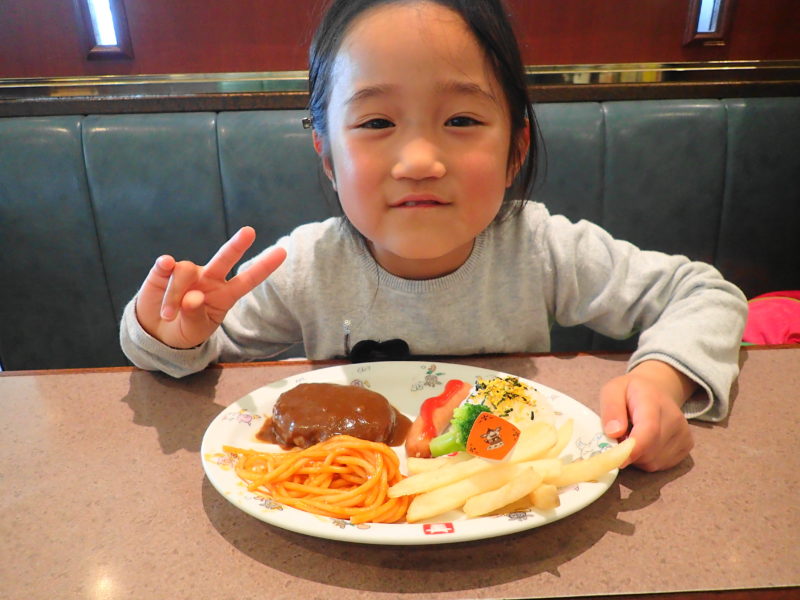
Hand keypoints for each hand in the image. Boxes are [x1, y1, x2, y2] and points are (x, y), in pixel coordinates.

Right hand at [134, 226, 286, 348]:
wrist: (157, 332)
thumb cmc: (184, 330)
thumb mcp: (194, 330)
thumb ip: (195, 315)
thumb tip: (192, 297)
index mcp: (224, 295)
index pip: (247, 280)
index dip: (264, 267)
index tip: (283, 252)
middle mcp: (209, 279)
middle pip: (225, 258)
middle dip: (237, 245)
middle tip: (250, 231)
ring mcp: (188, 273)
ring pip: (185, 271)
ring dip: (175, 296)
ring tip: (168, 315)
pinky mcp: (164, 271)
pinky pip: (166, 264)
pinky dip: (164, 266)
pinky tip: (164, 266)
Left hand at [600, 360, 695, 471]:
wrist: (657, 390)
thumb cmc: (630, 392)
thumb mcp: (612, 390)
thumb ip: (611, 409)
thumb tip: (613, 433)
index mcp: (653, 401)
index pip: (649, 430)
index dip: (633, 449)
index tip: (617, 460)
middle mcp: (674, 418)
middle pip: (649, 451)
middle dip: (628, 452)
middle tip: (619, 438)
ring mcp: (684, 434)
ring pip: (653, 462)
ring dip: (636, 457)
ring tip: (632, 437)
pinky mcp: (687, 447)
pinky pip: (660, 465)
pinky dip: (646, 460)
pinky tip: (644, 443)